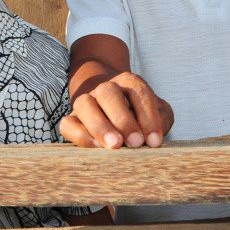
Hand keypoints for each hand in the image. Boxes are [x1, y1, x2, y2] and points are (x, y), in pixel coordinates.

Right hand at [59, 71, 173, 148]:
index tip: (155, 141)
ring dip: (100, 125)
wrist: (111, 107)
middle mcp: (105, 88)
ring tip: (115, 145)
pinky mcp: (72, 119)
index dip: (148, 116)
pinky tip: (96, 147)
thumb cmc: (140, 114)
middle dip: (123, 119)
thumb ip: (162, 120)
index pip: (139, 92)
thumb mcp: (157, 112)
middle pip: (108, 93)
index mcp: (128, 82)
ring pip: (85, 104)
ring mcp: (86, 102)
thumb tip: (153, 137)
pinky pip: (68, 123)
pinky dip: (79, 135)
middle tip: (135, 143)